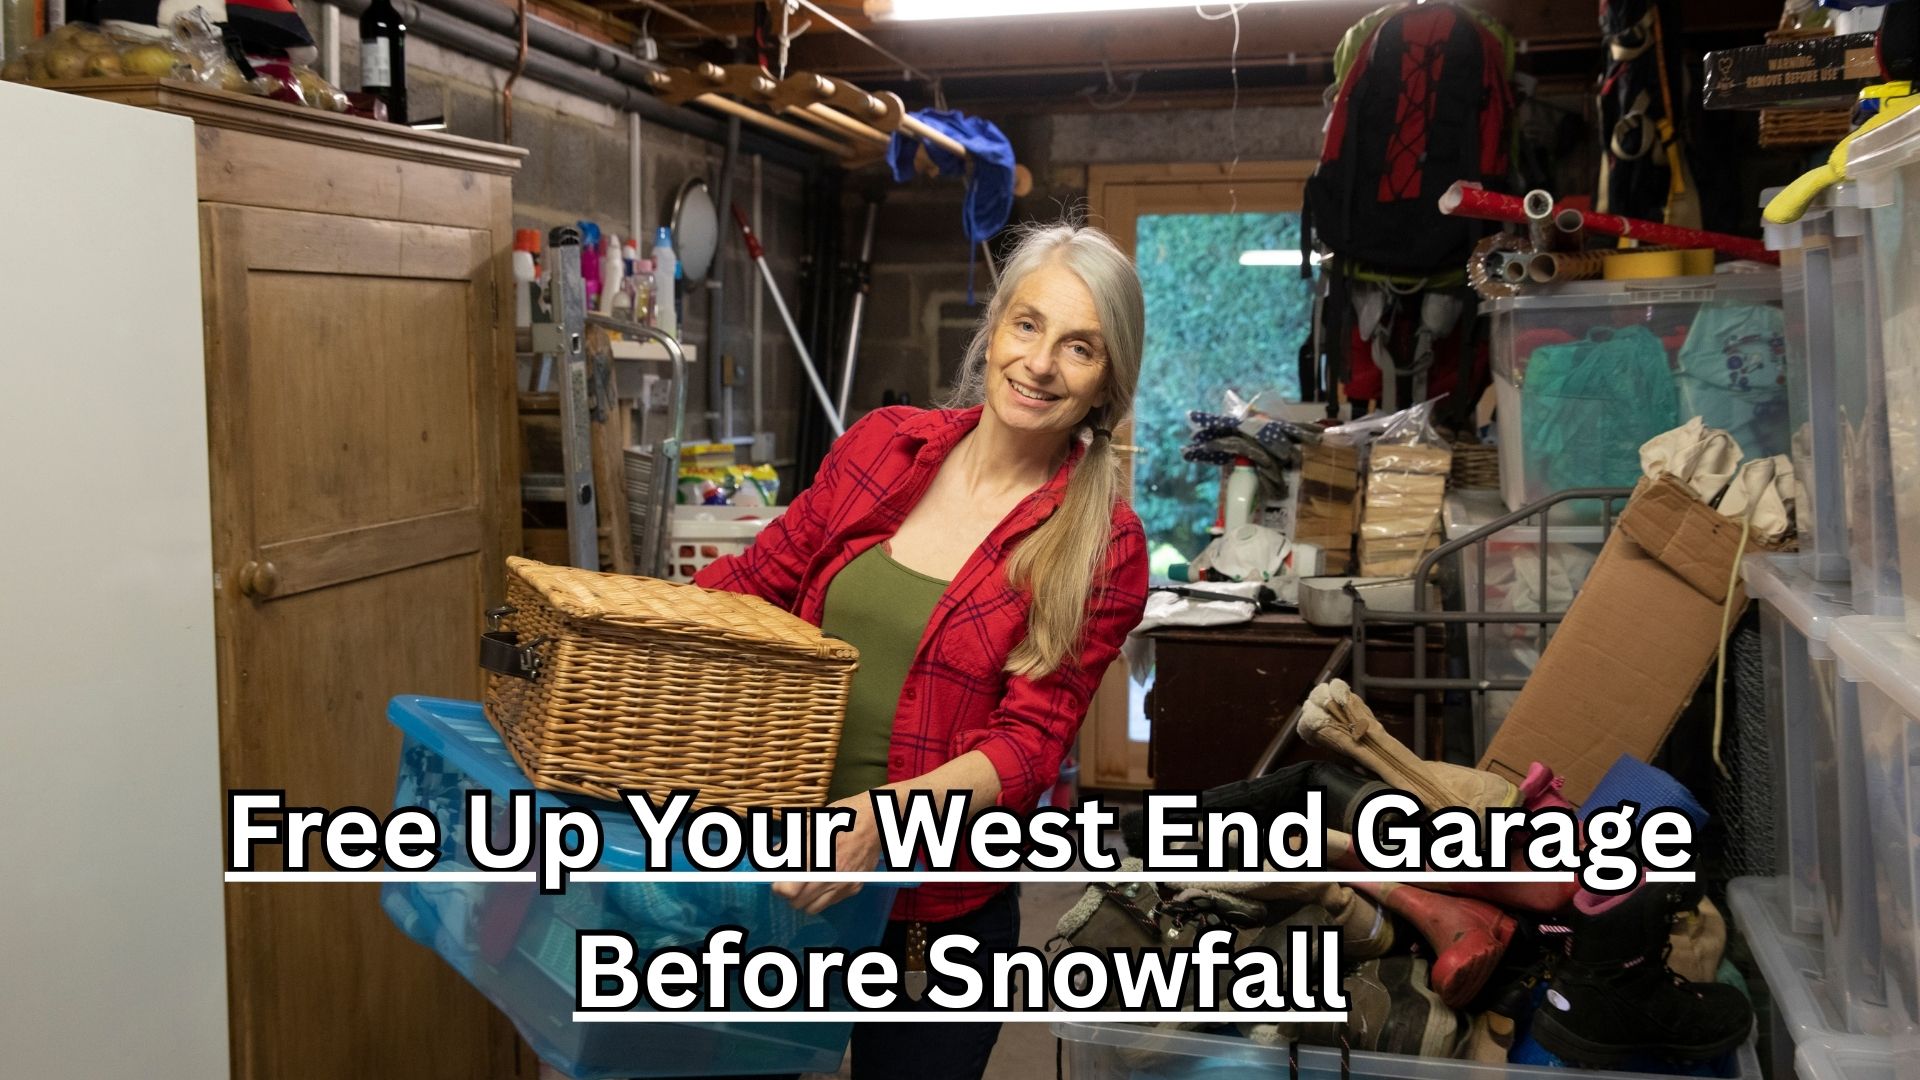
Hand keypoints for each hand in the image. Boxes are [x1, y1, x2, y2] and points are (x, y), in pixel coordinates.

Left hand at [774, 792, 882, 915]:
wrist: (876, 821)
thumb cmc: (843, 816)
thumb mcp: (812, 823)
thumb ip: (790, 843)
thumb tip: (772, 858)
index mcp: (817, 854)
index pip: (788, 889)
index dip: (778, 885)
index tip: (778, 878)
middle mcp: (831, 873)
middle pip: (797, 902)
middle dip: (789, 892)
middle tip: (790, 879)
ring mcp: (844, 883)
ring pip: (812, 908)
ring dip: (804, 898)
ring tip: (806, 882)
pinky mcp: (854, 888)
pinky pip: (828, 904)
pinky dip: (820, 897)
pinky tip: (823, 880)